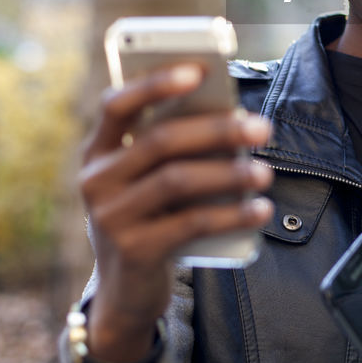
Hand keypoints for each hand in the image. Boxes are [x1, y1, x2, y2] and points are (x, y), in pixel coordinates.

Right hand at [79, 64, 272, 362]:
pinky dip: (232, 215)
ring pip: (178, 180)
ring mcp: (111, 217)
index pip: (117, 105)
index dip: (155, 83)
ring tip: (265, 173)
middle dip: (217, 130)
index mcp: (98, 151)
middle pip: (161, 141)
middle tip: (261, 128)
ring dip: (229, 174)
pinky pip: (191, 223)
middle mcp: (96, 180)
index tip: (198, 71)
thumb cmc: (149, 217)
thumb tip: (234, 118)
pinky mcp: (134, 251)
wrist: (124, 291)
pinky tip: (260, 210)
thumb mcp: (147, 181)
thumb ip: (173, 150)